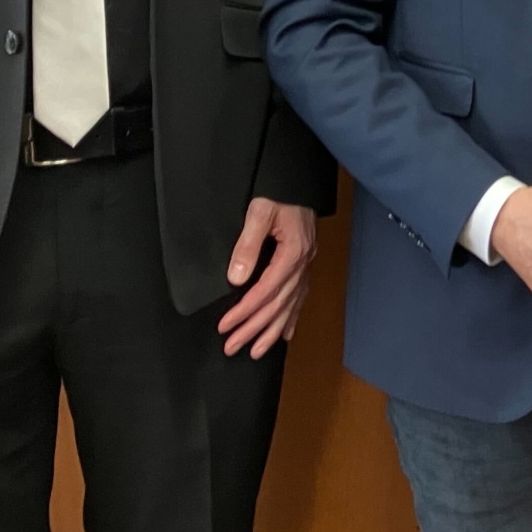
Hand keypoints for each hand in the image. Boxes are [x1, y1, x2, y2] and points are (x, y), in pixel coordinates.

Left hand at [217, 200, 317, 358]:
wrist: (297, 179)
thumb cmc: (278, 192)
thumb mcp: (259, 211)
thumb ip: (248, 244)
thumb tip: (236, 278)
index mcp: (293, 252)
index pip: (266, 290)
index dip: (245, 311)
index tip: (225, 326)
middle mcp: (303, 262)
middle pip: (278, 304)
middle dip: (254, 328)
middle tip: (232, 347)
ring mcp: (306, 263)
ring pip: (291, 305)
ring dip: (272, 330)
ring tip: (256, 352)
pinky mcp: (304, 261)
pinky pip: (300, 295)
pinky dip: (292, 317)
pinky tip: (285, 333)